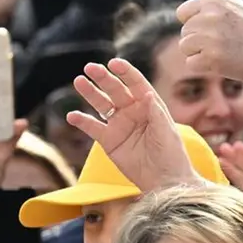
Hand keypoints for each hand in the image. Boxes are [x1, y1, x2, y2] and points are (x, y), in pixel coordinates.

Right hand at [67, 59, 199, 191]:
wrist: (164, 180)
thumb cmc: (171, 154)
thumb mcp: (166, 132)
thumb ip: (155, 113)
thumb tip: (147, 94)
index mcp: (150, 105)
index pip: (136, 83)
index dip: (126, 72)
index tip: (114, 63)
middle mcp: (133, 111)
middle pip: (116, 90)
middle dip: (104, 78)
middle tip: (90, 67)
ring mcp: (119, 125)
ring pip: (102, 104)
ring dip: (90, 93)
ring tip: (78, 81)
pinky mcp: (109, 141)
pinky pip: (93, 128)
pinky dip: (82, 121)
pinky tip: (72, 115)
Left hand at [176, 0, 242, 98]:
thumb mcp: (236, 6)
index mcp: (215, 2)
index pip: (182, 12)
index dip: (195, 22)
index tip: (214, 28)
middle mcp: (211, 18)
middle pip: (184, 31)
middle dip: (198, 40)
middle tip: (222, 43)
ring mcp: (211, 38)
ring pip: (185, 47)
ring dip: (199, 53)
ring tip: (222, 52)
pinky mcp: (211, 58)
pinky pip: (191, 63)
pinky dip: (204, 67)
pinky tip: (221, 63)